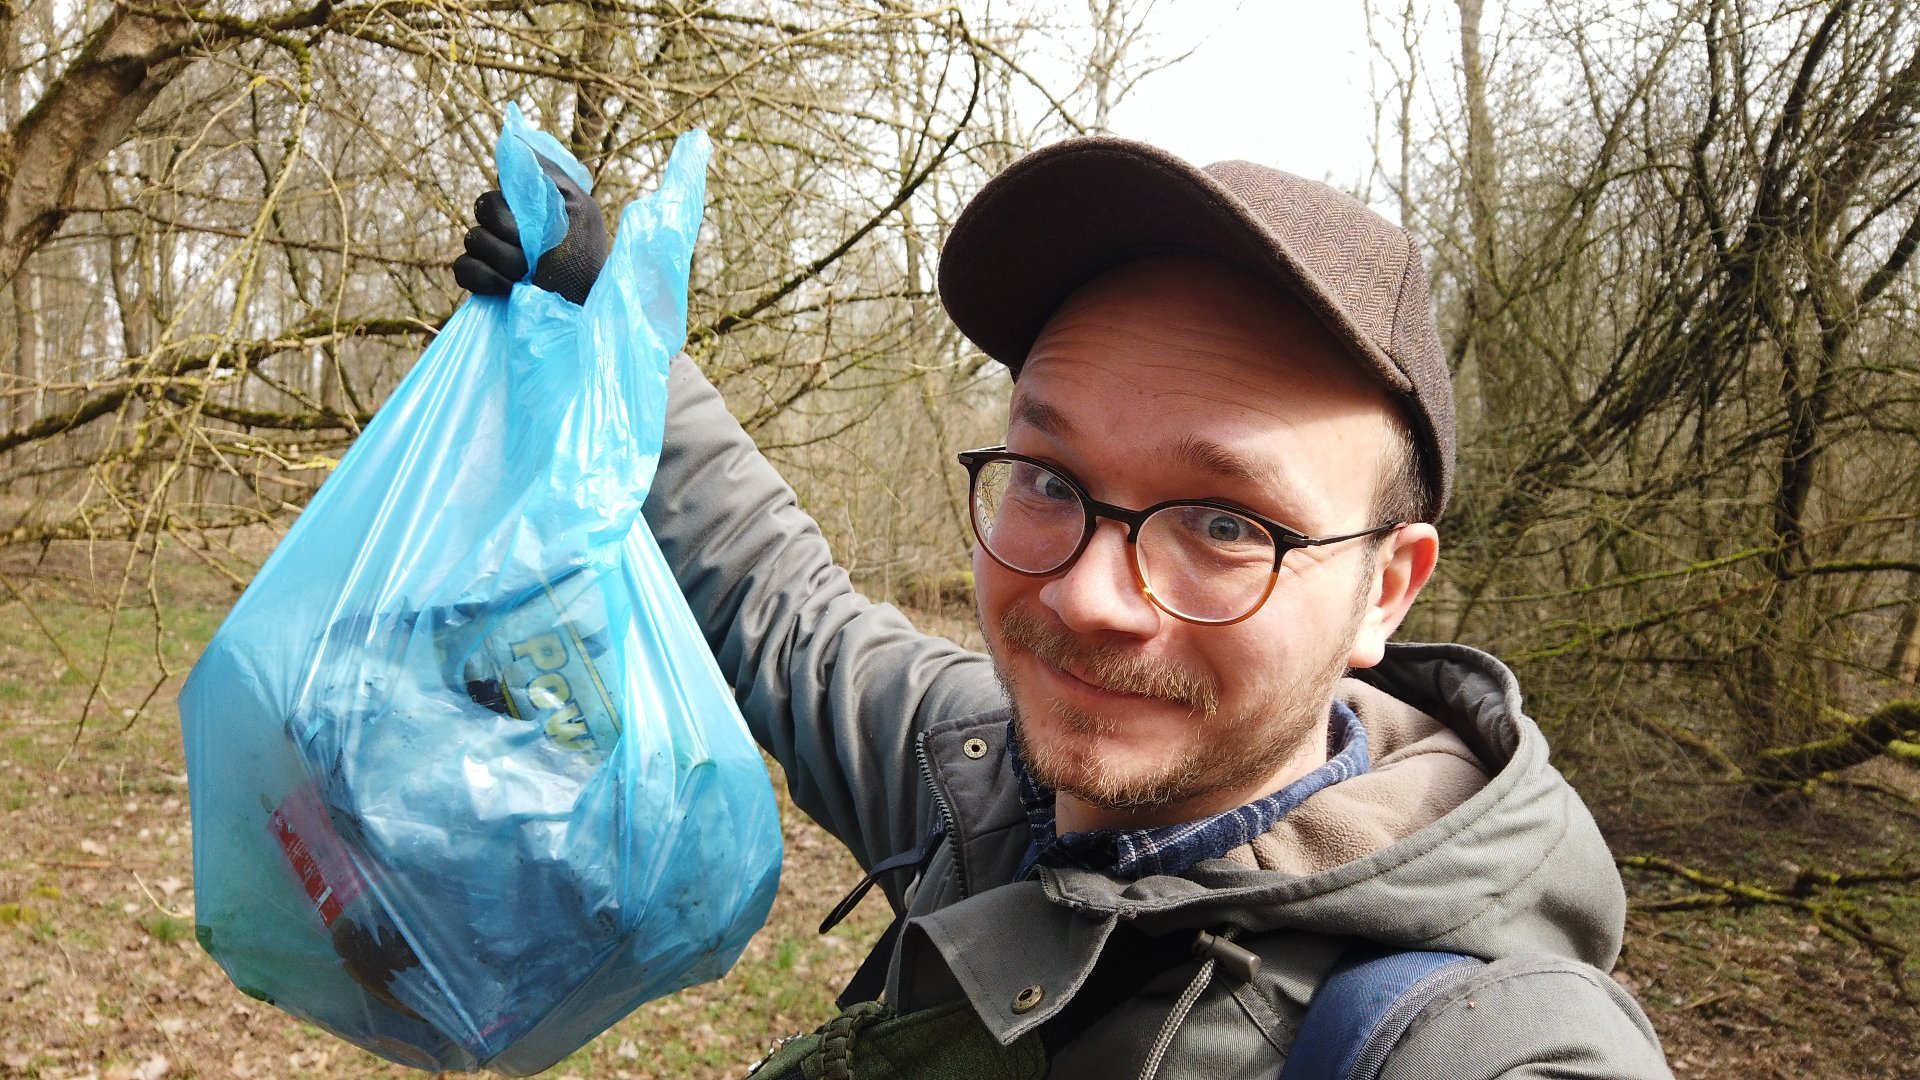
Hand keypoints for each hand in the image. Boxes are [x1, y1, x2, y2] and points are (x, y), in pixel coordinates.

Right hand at [453, 157, 607, 304]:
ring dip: (506, 259)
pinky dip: (486, 278)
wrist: (579, 312)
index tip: (539, 217)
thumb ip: (547, 175)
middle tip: (538, 253)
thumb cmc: (584, 261)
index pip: (503, 185)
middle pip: (484, 207)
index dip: (516, 202)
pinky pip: (462, 267)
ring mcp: (491, 252)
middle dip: (513, 232)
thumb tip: (512, 138)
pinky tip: (510, 289)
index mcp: (529, 205)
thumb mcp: (578, 209)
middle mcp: (508, 225)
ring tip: (530, 276)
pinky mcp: (480, 280)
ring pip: (473, 238)